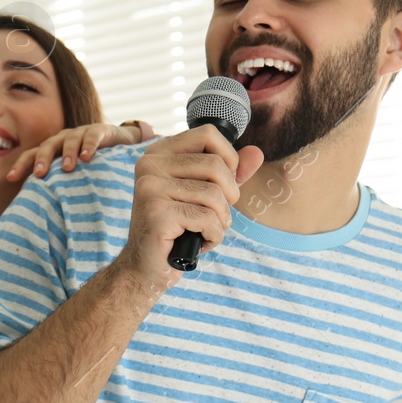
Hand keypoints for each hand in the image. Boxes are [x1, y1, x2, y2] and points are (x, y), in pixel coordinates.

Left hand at [7, 120, 155, 180]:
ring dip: (67, 153)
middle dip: (42, 159)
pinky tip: (88, 157)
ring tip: (67, 168)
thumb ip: (59, 186)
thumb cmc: (91, 164)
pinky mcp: (99, 130)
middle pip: (47, 146)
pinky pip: (92, 136)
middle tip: (40, 174)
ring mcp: (80, 132)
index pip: (31, 154)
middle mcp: (63, 139)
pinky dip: (89, 145)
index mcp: (52, 149)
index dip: (21, 165)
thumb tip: (45, 216)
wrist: (120, 144)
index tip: (11, 179)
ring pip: (69, 140)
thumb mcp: (73, 174)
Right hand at [113, 125, 263, 290]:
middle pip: (216, 166)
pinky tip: (196, 243)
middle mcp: (149, 166)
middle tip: (214, 216)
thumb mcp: (205, 195)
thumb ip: (230, 172)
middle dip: (229, 196)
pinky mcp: (156, 213)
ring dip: (220, 220)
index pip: (208, 134)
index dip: (229, 159)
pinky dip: (212, 236)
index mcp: (158, 154)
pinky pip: (207, 219)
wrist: (145, 268)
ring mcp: (150, 188)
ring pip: (215, 195)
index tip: (223, 184)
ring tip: (203, 230)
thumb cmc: (176, 229)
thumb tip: (256, 153)